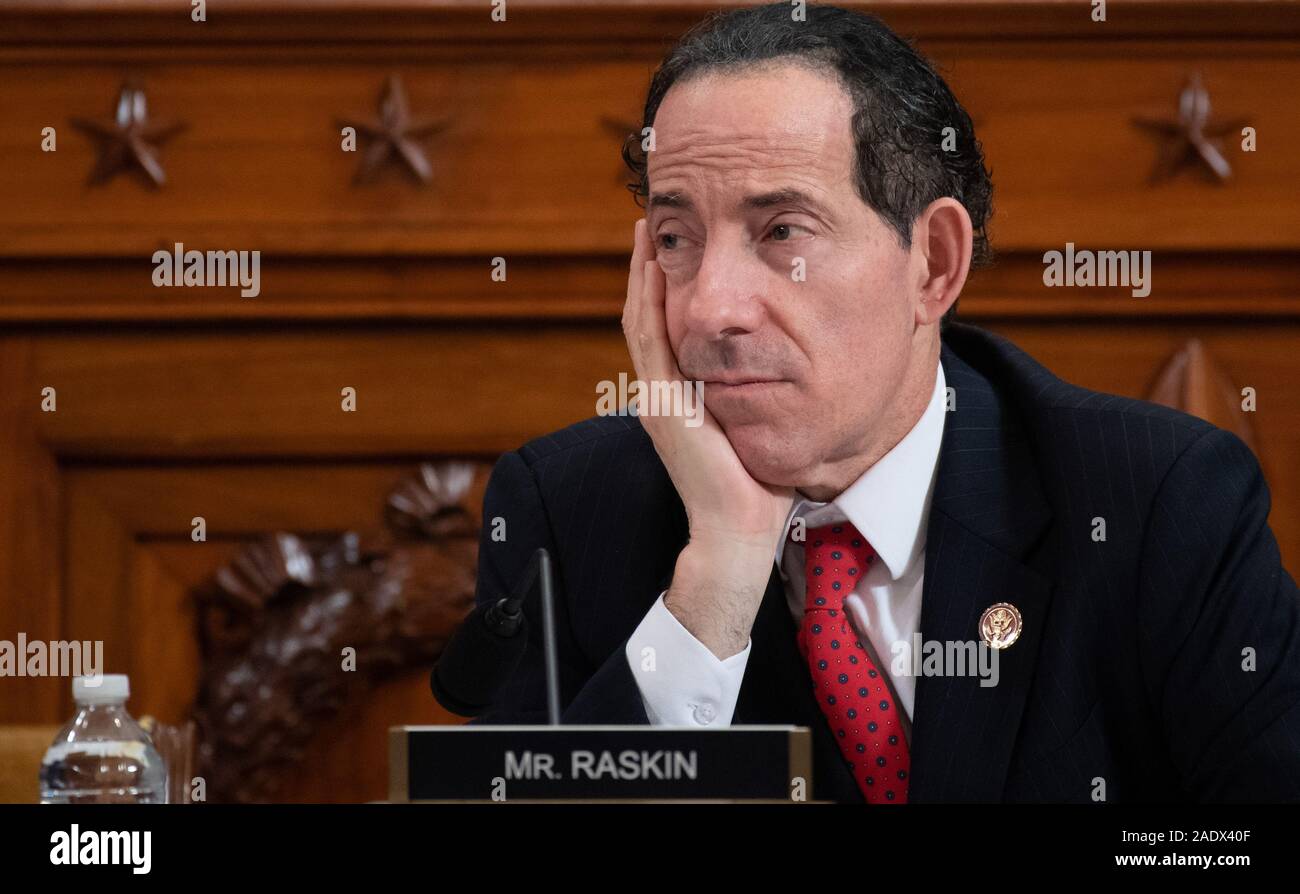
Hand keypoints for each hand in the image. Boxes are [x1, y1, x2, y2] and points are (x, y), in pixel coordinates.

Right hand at [622, 218, 794, 656]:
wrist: (739, 534)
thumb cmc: (758, 490)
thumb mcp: (756, 427)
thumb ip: (758, 395)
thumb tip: (789, 366)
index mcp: (679, 399)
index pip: (666, 330)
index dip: (664, 288)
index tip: (676, 248)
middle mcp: (660, 394)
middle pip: (646, 315)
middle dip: (648, 269)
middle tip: (653, 224)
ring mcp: (657, 398)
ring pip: (640, 319)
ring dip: (642, 272)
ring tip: (647, 230)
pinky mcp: (663, 404)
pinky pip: (649, 338)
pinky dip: (646, 298)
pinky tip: (651, 264)